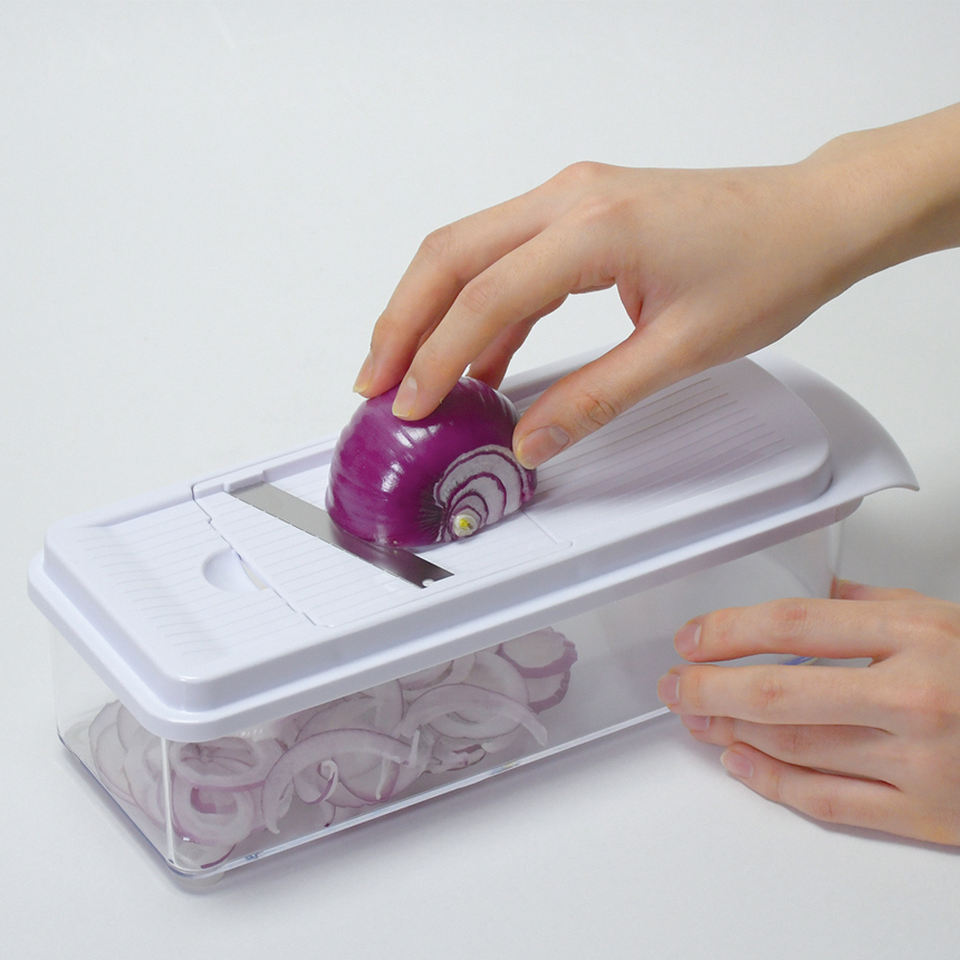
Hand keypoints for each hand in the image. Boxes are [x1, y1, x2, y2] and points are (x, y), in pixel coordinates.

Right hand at [355, 105, 959, 468]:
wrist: (813, 218)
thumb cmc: (767, 267)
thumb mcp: (679, 350)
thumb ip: (594, 398)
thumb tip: (529, 440)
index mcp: (593, 228)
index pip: (485, 298)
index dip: (436, 358)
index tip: (411, 406)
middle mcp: (569, 200)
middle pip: (449, 255)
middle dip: (401, 322)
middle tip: (376, 383)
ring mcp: (571, 199)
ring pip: (468, 249)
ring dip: (429, 309)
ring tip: (408, 373)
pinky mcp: (581, 214)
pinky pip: (507, 258)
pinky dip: (480, 307)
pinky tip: (478, 359)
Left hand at [657, 579, 959, 845]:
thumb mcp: (946, 617)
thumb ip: (872, 605)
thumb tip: (812, 593)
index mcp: (918, 635)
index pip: (794, 627)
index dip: (729, 632)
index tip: (693, 638)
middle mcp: (914, 696)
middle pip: (779, 693)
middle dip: (710, 689)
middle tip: (675, 685)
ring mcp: (920, 760)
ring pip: (795, 748)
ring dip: (730, 732)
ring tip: (696, 717)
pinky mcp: (926, 814)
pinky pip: (828, 801)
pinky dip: (771, 782)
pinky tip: (739, 762)